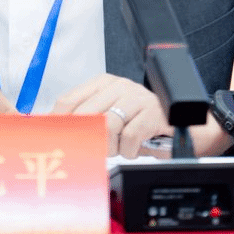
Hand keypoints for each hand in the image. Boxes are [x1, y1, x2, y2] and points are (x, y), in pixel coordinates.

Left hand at [50, 73, 170, 157]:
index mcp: (103, 83)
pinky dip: (129, 150)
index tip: (53, 139)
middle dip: (87, 139)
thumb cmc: (140, 124)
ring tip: (120, 147)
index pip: (68, 101)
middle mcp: (119, 86)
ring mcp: (136, 98)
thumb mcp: (110, 116)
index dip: (58, 123)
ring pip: (107, 127)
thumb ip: (85, 120)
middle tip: (94, 149)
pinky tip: (135, 147)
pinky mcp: (152, 113)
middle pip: (85, 116)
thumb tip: (54, 131)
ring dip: (111, 147)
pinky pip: (128, 138)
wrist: (180, 127)